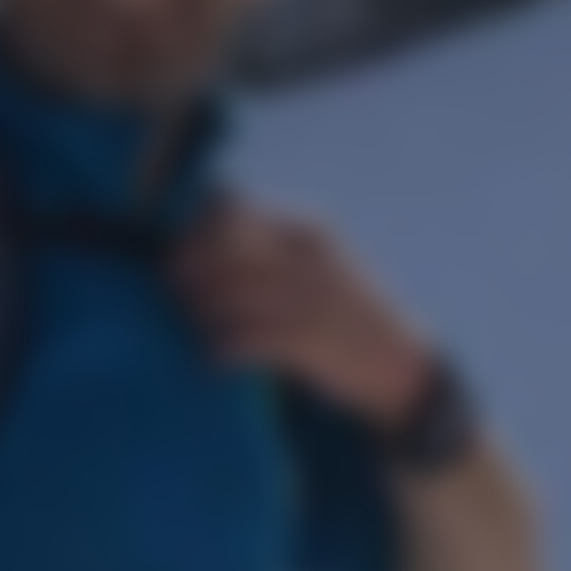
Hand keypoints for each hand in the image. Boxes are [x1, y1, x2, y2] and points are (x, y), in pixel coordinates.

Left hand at [169, 199, 436, 427]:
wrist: (400, 363)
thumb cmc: (341, 309)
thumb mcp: (314, 261)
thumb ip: (266, 248)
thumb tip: (193, 245)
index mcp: (306, 227)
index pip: (233, 208)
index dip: (196, 229)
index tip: (177, 253)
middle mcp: (308, 254)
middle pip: (224, 247)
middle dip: (188, 268)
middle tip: (170, 290)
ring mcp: (313, 296)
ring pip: (231, 293)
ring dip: (199, 311)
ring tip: (188, 325)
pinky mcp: (313, 341)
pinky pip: (249, 338)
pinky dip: (222, 348)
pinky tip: (211, 358)